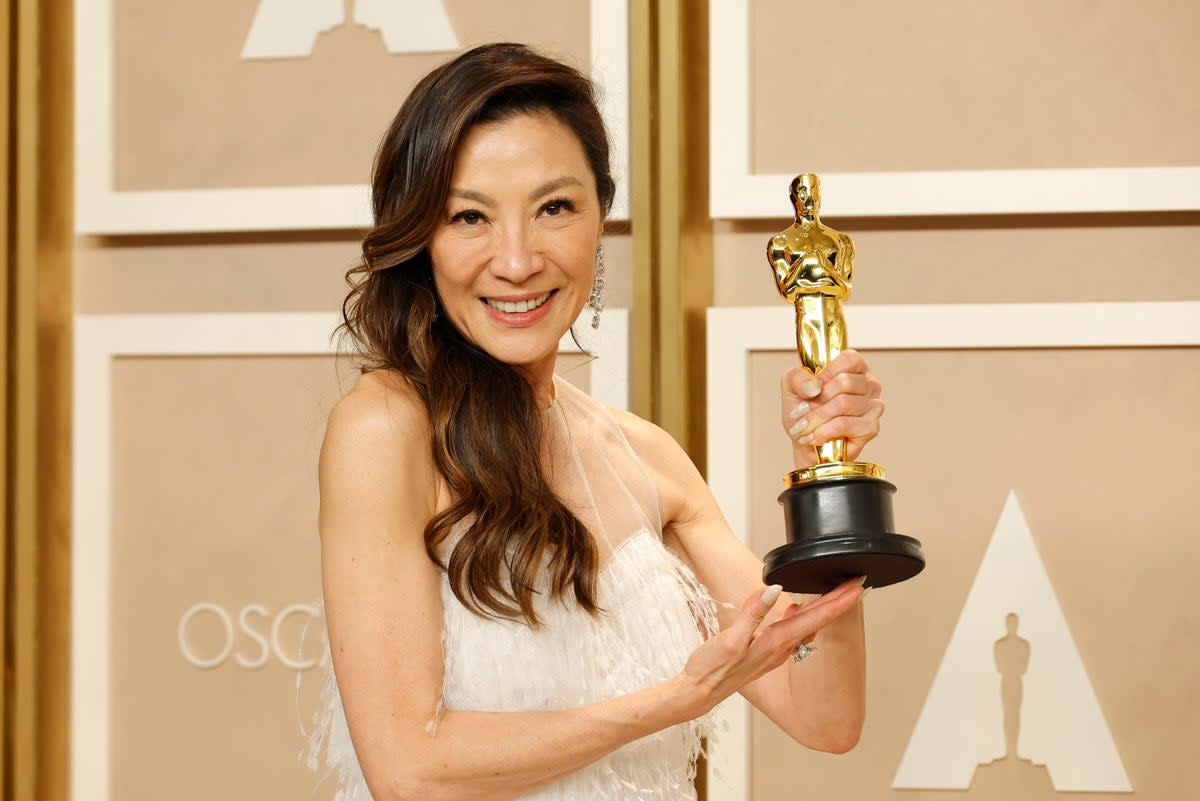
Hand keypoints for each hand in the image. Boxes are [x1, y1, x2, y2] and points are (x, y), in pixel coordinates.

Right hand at [675, 577, 864, 716]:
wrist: (699, 692)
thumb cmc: (712, 668)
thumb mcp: (730, 638)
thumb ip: (753, 613)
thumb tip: (775, 590)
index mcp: (776, 642)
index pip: (816, 617)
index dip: (838, 601)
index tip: (859, 587)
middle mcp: (781, 648)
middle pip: (818, 620)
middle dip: (839, 601)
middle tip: (857, 582)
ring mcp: (775, 651)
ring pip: (807, 625)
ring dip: (823, 609)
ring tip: (835, 592)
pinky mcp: (765, 651)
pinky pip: (792, 631)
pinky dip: (801, 616)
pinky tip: (795, 608)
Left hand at [779, 350, 883, 468]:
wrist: (805, 440)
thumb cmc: (803, 412)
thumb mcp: (791, 387)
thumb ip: (797, 377)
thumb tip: (814, 385)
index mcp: (854, 368)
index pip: (849, 358)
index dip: (827, 372)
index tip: (813, 387)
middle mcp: (868, 384)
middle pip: (845, 382)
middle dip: (818, 399)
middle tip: (805, 410)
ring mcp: (874, 406)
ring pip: (843, 404)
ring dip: (817, 418)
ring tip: (806, 426)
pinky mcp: (871, 427)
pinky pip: (844, 424)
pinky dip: (823, 431)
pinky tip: (815, 436)